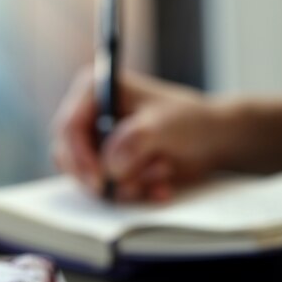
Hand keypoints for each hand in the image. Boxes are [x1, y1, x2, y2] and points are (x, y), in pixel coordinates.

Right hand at [51, 66, 227, 200]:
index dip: (79, 157)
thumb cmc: (190, 121)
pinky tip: (162, 186)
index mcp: (95, 89)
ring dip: (129, 183)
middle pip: (70, 157)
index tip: (100, 181)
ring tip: (161, 171)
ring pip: (91, 177)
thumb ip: (135, 141)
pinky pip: (110, 190)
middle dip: (104, 176)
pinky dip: (137, 192)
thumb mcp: (164, 125)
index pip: (69, 127)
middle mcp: (92, 115)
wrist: (212, 141)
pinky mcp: (111, 167)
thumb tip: (110, 165)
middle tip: (132, 187)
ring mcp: (99, 143)